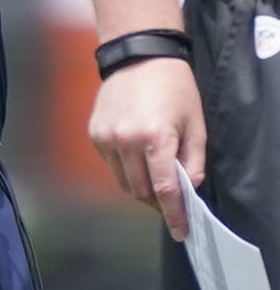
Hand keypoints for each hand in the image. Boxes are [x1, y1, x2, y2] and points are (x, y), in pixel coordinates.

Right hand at [88, 53, 205, 240]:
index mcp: (155, 138)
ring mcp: (106, 139)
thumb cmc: (174, 89)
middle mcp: (125, 141)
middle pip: (140, 190)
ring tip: (154, 177)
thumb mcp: (195, 124)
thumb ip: (193, 160)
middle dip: (157, 200)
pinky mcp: (95, 135)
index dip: (173, 213)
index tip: (180, 231)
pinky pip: (112, 165)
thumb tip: (189, 187)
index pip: (164, 188)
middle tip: (171, 199)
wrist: (139, 58)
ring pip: (123, 181)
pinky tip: (137, 156)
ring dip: (141, 187)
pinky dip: (127, 169)